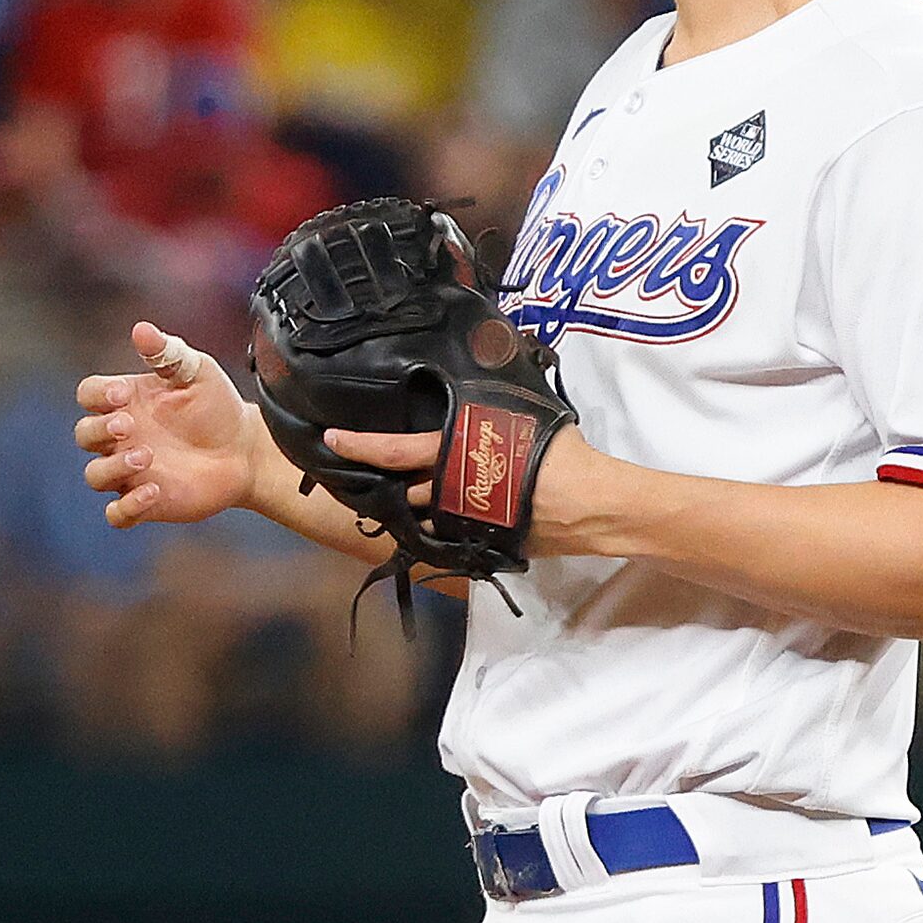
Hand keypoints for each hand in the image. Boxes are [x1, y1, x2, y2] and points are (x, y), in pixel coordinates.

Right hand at [74, 322, 265, 528]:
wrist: (247, 448)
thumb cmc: (216, 407)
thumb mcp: (198, 373)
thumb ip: (169, 353)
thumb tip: (141, 329)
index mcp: (127, 403)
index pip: (89, 395)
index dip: (98, 395)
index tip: (125, 395)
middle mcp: (122, 438)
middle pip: (83, 435)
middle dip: (99, 430)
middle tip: (129, 425)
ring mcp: (130, 471)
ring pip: (95, 475)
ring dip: (112, 467)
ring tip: (146, 456)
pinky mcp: (147, 502)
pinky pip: (118, 514)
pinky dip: (126, 507)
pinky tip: (152, 491)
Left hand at [319, 424, 592, 550]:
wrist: (590, 506)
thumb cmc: (562, 457)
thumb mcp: (527, 420)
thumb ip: (496, 413)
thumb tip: (494, 377)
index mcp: (454, 454)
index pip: (394, 451)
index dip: (360, 445)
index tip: (332, 439)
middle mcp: (448, 491)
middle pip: (403, 491)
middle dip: (391, 486)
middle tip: (379, 476)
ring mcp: (462, 523)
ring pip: (424, 518)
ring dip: (418, 509)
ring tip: (414, 499)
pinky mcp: (480, 544)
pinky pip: (451, 536)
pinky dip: (446, 527)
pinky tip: (452, 520)